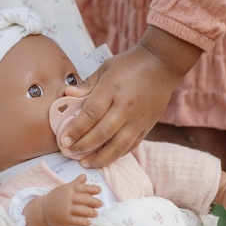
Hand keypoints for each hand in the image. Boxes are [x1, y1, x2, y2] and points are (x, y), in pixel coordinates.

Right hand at [22, 175, 101, 225]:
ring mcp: (66, 209)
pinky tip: (89, 222)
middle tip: (100, 204)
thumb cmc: (57, 198)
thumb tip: (84, 176)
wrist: (43, 210)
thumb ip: (76, 183)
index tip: (99, 190)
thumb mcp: (65, 188)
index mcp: (69, 189)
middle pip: (83, 199)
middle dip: (93, 201)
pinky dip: (83, 222)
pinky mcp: (65, 220)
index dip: (91, 188)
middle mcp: (68, 198)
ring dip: (90, 212)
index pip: (82, 187)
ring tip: (96, 214)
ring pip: (81, 210)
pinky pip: (76, 221)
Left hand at [59, 26, 202, 168]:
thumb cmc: (130, 64)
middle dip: (83, 146)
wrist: (161, 63)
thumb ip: (87, 84)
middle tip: (69, 151)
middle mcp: (124, 107)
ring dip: (100, 157)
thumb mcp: (105, 68)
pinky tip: (105, 157)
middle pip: (101, 134)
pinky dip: (117, 154)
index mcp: (111, 90)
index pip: (90, 115)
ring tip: (85, 162)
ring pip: (117, 146)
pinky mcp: (147, 125)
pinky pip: (131, 146)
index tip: (64, 140)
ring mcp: (138, 119)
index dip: (76, 130)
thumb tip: (67, 94)